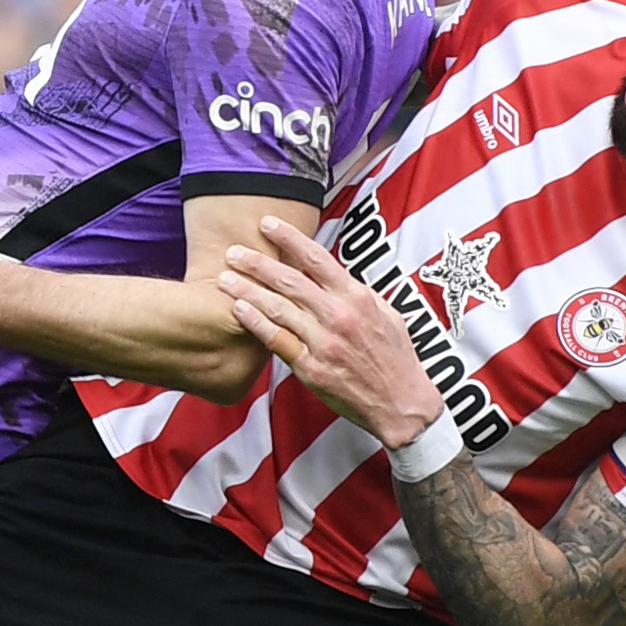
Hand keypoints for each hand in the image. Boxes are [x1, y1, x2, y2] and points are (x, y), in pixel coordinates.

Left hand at [219, 217, 444, 447]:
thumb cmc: (395, 357)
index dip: (289, 237)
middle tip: (233, 251)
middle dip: (257, 263)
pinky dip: (255, 323)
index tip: (268, 223)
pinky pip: (277, 340)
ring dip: (247, 290)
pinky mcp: (312, 368)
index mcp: (357, 297)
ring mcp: (324, 342)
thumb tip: (332, 275)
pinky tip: (238, 309)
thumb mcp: (385, 313)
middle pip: (290, 280)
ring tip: (224, 279)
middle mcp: (339, 316)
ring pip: (278, 308)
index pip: (317, 258)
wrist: (401, 402)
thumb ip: (356, 293)